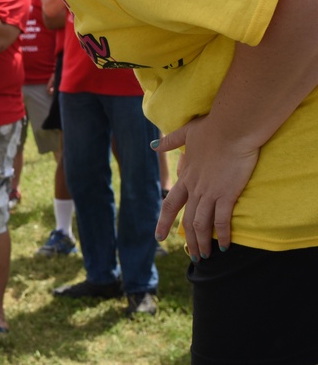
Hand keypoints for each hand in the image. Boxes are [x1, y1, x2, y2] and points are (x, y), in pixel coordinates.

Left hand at [153, 115, 258, 259]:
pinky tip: (225, 246)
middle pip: (187, 220)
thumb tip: (153, 145)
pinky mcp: (227, 193)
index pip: (170, 203)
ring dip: (203, 242)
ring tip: (206, 256)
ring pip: (201, 224)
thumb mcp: (187, 133)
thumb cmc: (212, 128)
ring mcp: (210, 192)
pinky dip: (223, 235)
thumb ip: (170, 141)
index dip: (163, 221)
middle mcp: (195, 187)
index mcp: (186, 176)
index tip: (158, 236)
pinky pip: (222, 220)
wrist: (231, 128)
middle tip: (191, 255)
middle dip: (188, 240)